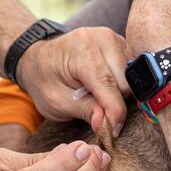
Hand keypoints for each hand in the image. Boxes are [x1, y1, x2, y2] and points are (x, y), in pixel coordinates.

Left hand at [16, 27, 132, 134]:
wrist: (39, 58)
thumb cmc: (44, 79)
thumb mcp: (56, 101)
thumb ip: (85, 111)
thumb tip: (108, 124)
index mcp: (82, 49)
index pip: (108, 84)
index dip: (114, 113)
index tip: (112, 132)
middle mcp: (102, 38)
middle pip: (125, 81)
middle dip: (114, 101)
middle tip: (94, 108)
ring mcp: (114, 38)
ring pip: (131, 77)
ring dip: (118, 93)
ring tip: (95, 94)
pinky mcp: (121, 43)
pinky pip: (131, 71)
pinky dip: (120, 83)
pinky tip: (102, 85)